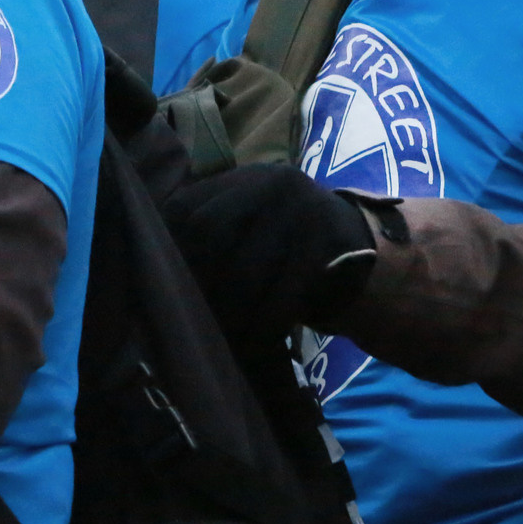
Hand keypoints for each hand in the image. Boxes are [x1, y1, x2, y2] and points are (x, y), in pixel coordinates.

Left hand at [161, 163, 378, 341]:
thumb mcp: (254, 226)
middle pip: (210, 232)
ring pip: (245, 271)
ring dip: (228, 312)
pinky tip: (255, 345)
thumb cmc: (289, 249)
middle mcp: (272, 183)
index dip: (169, 247)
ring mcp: (302, 211)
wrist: (364, 254)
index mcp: (245, 178)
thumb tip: (158, 277)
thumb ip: (214, 234)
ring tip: (220, 337)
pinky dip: (263, 327)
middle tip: (189, 316)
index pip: (187, 206)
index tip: (161, 284)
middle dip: (197, 280)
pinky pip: (282, 296)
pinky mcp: (327, 245)